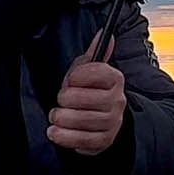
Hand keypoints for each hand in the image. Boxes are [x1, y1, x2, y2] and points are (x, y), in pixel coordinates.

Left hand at [47, 32, 125, 155]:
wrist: (105, 119)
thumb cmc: (92, 91)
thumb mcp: (90, 69)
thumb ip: (93, 52)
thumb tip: (104, 34)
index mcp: (114, 78)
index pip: (95, 72)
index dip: (76, 76)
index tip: (70, 80)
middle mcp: (117, 100)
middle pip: (83, 98)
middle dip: (64, 99)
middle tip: (61, 100)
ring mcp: (112, 122)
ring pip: (81, 120)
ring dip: (61, 118)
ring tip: (56, 116)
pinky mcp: (104, 140)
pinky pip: (82, 141)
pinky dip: (65, 137)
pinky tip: (56, 131)